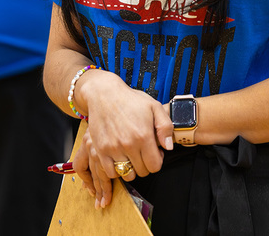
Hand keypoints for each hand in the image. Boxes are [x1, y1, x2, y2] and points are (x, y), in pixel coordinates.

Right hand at [75, 71, 173, 207]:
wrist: (104, 95)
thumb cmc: (131, 100)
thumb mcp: (154, 107)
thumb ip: (166, 127)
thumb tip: (168, 147)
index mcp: (144, 135)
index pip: (155, 166)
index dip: (157, 161)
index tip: (154, 152)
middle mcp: (129, 144)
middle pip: (142, 172)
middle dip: (145, 164)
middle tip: (142, 152)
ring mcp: (113, 148)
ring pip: (126, 174)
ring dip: (131, 168)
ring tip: (131, 156)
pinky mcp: (100, 149)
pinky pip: (110, 172)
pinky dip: (116, 169)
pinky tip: (119, 158)